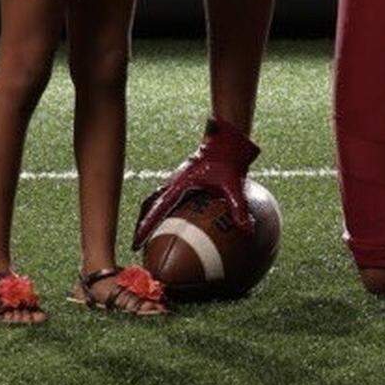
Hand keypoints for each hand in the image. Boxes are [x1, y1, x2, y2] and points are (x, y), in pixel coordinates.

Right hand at [132, 116, 258, 247]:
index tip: (136, 244)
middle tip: (137, 244)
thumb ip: (239, 208)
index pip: (157, 209)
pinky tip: (172, 221)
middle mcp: (174, 182)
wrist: (226, 140)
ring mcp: (176, 180)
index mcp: (180, 184)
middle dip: (142, 224)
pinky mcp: (182, 179)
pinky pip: (166, 196)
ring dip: (149, 215)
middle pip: (150, 206)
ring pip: (156, 200)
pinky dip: (162, 208)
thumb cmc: (228, 160)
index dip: (145, 228)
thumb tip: (248, 231)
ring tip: (148, 235)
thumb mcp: (234, 185)